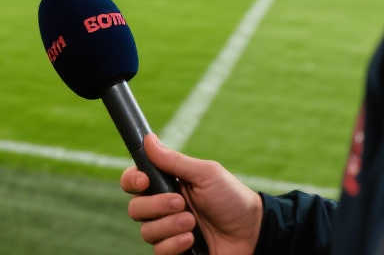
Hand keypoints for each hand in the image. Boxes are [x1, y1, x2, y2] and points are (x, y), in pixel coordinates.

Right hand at [121, 134, 262, 254]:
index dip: (131, 180)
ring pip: (146, 231)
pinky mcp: (175, 251)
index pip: (133, 181)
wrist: (252, 233)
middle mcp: (163, 208)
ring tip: (193, 223)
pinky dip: (174, 244)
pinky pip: (158, 251)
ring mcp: (168, 231)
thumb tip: (148, 139)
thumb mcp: (205, 174)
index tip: (144, 181)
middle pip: (135, 209)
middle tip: (181, 203)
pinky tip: (192, 240)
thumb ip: (174, 160)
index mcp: (167, 184)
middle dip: (156, 206)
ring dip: (169, 226)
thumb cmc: (232, 199)